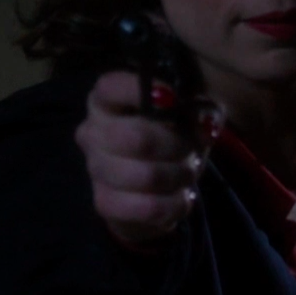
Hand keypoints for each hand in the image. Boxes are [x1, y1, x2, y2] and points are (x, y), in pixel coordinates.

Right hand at [74, 71, 223, 246]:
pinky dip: (176, 203)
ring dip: (180, 175)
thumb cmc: (171, 139)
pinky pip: (149, 207)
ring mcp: (95, 169)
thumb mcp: (190, 116)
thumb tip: (204, 122)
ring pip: (148, 175)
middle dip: (177, 146)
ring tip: (188, 173)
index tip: (173, 99)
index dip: (141, 91)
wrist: (156, 189)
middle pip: (137, 138)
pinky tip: (180, 196)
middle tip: (191, 150)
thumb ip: (199, 110)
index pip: (111, 87)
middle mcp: (92, 132)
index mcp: (105, 100)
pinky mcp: (104, 203)